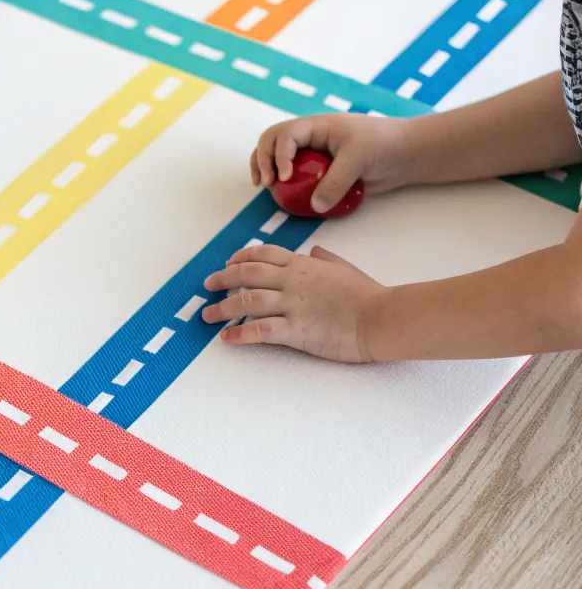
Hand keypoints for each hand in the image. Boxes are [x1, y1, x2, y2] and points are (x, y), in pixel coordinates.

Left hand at [202, 244, 384, 362]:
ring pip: (246, 301)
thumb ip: (327, 259)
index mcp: (304, 266)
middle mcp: (292, 281)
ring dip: (222, 308)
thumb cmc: (368, 296)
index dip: (242, 257)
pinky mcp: (295, 330)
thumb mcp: (346, 269)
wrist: (380, 318)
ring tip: (208, 316)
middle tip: (208, 286)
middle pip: (247, 274)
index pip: (264, 255)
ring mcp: (292, 305)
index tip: (228, 263)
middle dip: (223, 279)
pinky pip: (259, 330)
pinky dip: (239, 334)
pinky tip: (227, 338)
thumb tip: (315, 250)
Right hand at [251, 113, 411, 214]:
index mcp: (316, 126)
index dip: (278, 155)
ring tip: (265, 186)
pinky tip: (284, 198)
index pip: (285, 135)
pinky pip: (295, 176)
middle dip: (262, 159)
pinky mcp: (319, 171)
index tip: (285, 177)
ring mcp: (312, 154)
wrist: (405, 154)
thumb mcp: (358, 160)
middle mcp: (310, 138)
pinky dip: (284, 184)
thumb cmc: (383, 145)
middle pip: (272, 140)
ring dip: (266, 168)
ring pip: (278, 155)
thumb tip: (315, 206)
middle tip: (266, 182)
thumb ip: (336, 183)